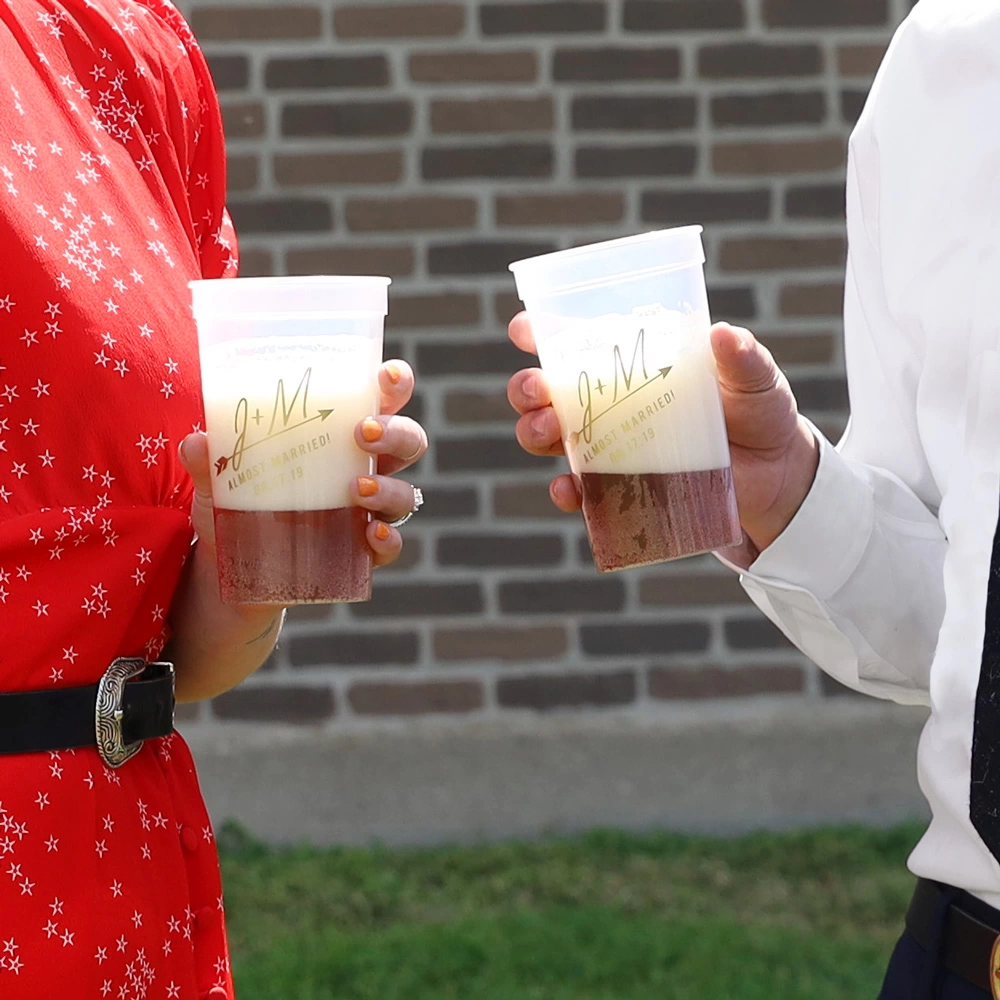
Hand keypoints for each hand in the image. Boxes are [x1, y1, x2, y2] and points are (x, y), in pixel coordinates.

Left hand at [179, 359, 427, 571]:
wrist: (236, 575)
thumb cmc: (240, 508)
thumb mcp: (220, 481)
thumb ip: (210, 461)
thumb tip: (197, 441)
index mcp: (342, 436)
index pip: (382, 400)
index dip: (396, 384)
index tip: (386, 376)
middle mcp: (366, 468)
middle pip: (409, 442)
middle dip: (397, 432)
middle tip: (363, 432)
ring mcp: (369, 513)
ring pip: (405, 494)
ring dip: (389, 487)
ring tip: (357, 488)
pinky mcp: (362, 555)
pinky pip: (391, 546)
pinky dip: (388, 540)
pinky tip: (370, 534)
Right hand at [506, 314, 818, 556]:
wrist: (775, 475)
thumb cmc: (758, 411)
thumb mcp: (755, 379)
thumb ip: (742, 358)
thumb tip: (723, 336)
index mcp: (632, 362)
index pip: (576, 340)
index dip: (540, 331)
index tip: (523, 330)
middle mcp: (609, 401)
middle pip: (546, 390)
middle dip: (527, 389)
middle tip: (534, 391)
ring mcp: (609, 446)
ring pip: (550, 438)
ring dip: (534, 433)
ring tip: (546, 433)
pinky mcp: (619, 488)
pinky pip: (580, 491)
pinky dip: (566, 492)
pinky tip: (569, 490)